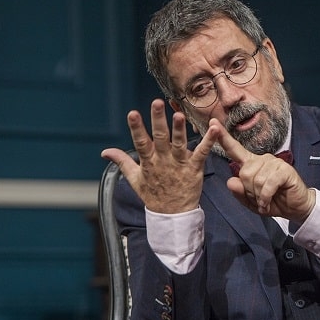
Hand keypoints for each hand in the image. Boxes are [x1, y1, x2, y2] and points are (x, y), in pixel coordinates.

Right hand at [100, 99, 217, 212]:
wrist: (172, 215)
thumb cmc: (154, 195)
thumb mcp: (134, 179)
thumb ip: (122, 162)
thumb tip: (105, 152)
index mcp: (148, 162)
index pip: (140, 142)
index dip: (136, 128)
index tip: (132, 113)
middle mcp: (163, 161)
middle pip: (160, 138)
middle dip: (158, 120)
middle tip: (157, 103)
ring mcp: (179, 164)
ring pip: (179, 143)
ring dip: (179, 129)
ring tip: (179, 115)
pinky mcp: (194, 168)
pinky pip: (202, 153)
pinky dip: (208, 141)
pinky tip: (214, 128)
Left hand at [209, 119, 315, 221]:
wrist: (295, 208)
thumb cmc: (273, 201)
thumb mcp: (251, 201)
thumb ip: (239, 192)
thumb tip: (230, 181)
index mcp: (251, 163)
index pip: (235, 149)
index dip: (223, 137)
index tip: (212, 123)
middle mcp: (262, 159)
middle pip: (244, 173)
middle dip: (249, 191)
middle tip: (259, 199)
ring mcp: (274, 162)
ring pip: (256, 180)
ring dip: (259, 196)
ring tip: (265, 201)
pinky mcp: (284, 169)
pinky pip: (267, 184)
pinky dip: (266, 197)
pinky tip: (269, 202)